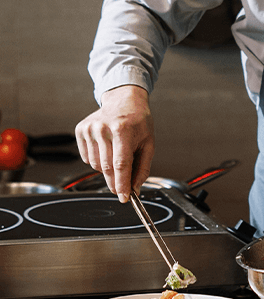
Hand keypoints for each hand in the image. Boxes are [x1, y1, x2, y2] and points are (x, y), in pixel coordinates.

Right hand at [75, 85, 154, 202]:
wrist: (124, 101)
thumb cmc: (138, 122)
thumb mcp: (148, 144)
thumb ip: (142, 169)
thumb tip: (135, 189)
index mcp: (123, 130)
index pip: (121, 164)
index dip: (122, 184)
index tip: (124, 197)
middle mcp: (104, 128)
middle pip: (107, 168)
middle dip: (115, 183)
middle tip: (122, 189)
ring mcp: (90, 129)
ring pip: (96, 165)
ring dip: (107, 170)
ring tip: (117, 156)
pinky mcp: (80, 130)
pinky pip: (86, 158)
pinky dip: (97, 161)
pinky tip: (106, 149)